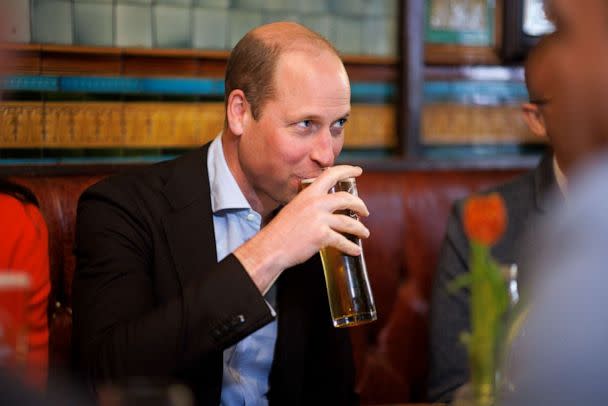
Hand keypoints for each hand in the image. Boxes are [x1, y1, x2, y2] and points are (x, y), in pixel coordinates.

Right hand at [234, 165, 369, 293]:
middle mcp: (315, 203)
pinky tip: (355, 250)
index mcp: (308, 194)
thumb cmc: (281, 231)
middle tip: (365, 211)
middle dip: (360, 205)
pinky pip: (342, 241)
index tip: (358, 171)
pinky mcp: (322, 235)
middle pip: (346, 199)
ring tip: (364, 233)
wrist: (271, 246)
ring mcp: (319, 219)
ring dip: (360, 229)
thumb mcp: (294, 208)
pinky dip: (351, 247)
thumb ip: (309, 205)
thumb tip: (324, 208)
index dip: (347, 171)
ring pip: (349, 222)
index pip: (331, 175)